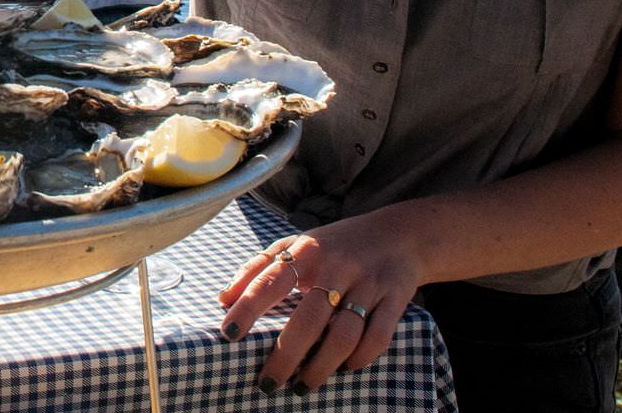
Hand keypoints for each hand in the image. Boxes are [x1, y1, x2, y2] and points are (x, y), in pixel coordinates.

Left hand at [215, 217, 422, 395]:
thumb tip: (222, 299)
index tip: (229, 334)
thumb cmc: (335, 246)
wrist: (399, 234)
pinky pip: (378, 336)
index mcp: (306, 250)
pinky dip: (360, 358)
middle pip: (308, 318)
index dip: (248, 307)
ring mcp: (368, 283)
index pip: (270, 280)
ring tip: (302, 385)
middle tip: (268, 383)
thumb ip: (259, 268)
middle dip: (285, 356)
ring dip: (321, 366)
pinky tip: (345, 369)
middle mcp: (337, 266)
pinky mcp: (395, 298)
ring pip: (343, 334)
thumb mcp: (295, 245)